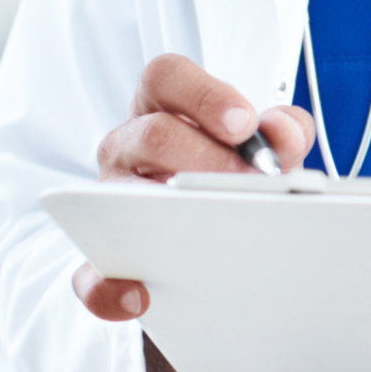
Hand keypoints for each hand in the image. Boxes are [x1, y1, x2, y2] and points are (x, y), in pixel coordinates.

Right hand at [75, 53, 314, 371]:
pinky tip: (141, 295)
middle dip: (209, 159)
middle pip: (154, 134)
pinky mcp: (99, 259)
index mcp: (163, 109)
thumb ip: (283, 132)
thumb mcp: (262, 150)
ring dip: (172, 211)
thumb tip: (283, 133)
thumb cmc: (233, 178)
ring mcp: (107, 200)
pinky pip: (88, 275)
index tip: (246, 125)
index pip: (166, 76)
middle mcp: (128, 147)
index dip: (205, 95)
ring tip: (223, 228)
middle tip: (253, 185)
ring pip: (117, 193)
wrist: (215, 247)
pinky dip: (108, 287)